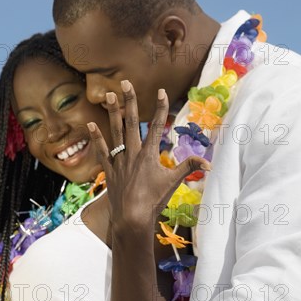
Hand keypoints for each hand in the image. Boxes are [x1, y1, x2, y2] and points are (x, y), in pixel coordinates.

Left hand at [87, 81, 209, 228]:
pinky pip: (102, 150)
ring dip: (113, 113)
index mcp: (149, 154)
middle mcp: (133, 152)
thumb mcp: (173, 182)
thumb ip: (189, 168)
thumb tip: (209, 163)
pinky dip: (96, 138)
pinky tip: (90, 124)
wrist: (132, 217)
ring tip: (110, 96)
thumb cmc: (154, 200)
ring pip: (115, 132)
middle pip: (131, 122)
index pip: (156, 126)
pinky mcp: (109, 169)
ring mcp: (119, 160)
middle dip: (130, 101)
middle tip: (126, 83)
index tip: (161, 92)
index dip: (160, 108)